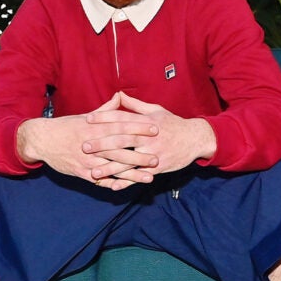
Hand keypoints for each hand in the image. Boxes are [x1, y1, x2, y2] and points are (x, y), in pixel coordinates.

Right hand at [16, 94, 158, 187]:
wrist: (42, 140)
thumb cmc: (66, 127)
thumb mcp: (86, 116)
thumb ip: (106, 109)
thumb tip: (120, 97)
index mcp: (96, 127)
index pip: (122, 125)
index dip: (139, 127)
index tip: (155, 128)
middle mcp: (93, 143)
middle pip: (121, 149)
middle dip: (140, 154)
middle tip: (158, 157)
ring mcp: (88, 159)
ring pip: (114, 168)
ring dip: (133, 174)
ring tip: (149, 177)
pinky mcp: (82, 172)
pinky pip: (101, 179)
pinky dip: (115, 183)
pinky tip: (129, 187)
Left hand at [85, 92, 215, 176]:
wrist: (196, 139)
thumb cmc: (173, 124)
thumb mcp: (156, 110)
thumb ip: (136, 105)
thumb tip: (119, 94)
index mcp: (146, 122)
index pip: (122, 118)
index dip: (105, 118)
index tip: (88, 119)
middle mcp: (148, 137)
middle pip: (122, 140)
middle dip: (102, 144)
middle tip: (84, 146)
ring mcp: (153, 153)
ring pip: (128, 161)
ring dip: (110, 168)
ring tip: (93, 172)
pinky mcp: (158, 167)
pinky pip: (139, 176)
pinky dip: (126, 182)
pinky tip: (112, 186)